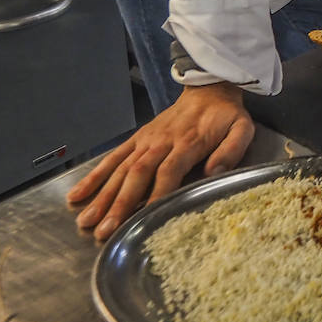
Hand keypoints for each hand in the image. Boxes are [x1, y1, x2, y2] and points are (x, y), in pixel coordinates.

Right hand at [66, 82, 253, 239]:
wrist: (209, 90)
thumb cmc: (226, 116)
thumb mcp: (242, 129)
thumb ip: (231, 150)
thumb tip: (214, 173)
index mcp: (189, 142)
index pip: (169, 171)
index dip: (156, 194)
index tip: (144, 218)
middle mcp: (162, 142)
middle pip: (138, 174)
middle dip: (120, 204)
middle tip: (105, 231)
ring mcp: (146, 141)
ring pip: (121, 169)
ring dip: (103, 196)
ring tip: (86, 220)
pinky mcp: (137, 139)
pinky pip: (113, 157)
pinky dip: (95, 176)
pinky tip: (78, 195)